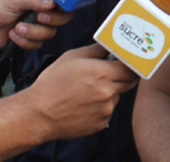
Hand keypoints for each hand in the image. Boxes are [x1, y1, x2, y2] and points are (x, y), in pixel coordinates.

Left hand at [0, 0, 73, 49]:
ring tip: (17, 28)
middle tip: (40, 18)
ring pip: (50, 33)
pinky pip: (37, 44)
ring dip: (33, 32)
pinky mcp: (28, 37)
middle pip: (62, 17)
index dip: (63, 3)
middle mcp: (40, 7)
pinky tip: (12, 35)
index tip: (57, 8)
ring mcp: (35, 23)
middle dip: (52, 20)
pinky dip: (25, 41)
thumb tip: (53, 3)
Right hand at [22, 44, 137, 140]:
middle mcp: (107, 92)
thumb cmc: (51, 85)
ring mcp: (105, 110)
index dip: (131, 63)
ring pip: (117, 97)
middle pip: (129, 82)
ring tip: (88, 91)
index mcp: (102, 73)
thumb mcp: (72, 57)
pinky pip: (107, 111)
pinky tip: (84, 104)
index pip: (131, 67)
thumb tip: (108, 46)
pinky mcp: (100, 124)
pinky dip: (101, 107)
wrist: (37, 114)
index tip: (129, 61)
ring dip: (110, 92)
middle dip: (124, 76)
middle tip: (113, 72)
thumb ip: (95, 50)